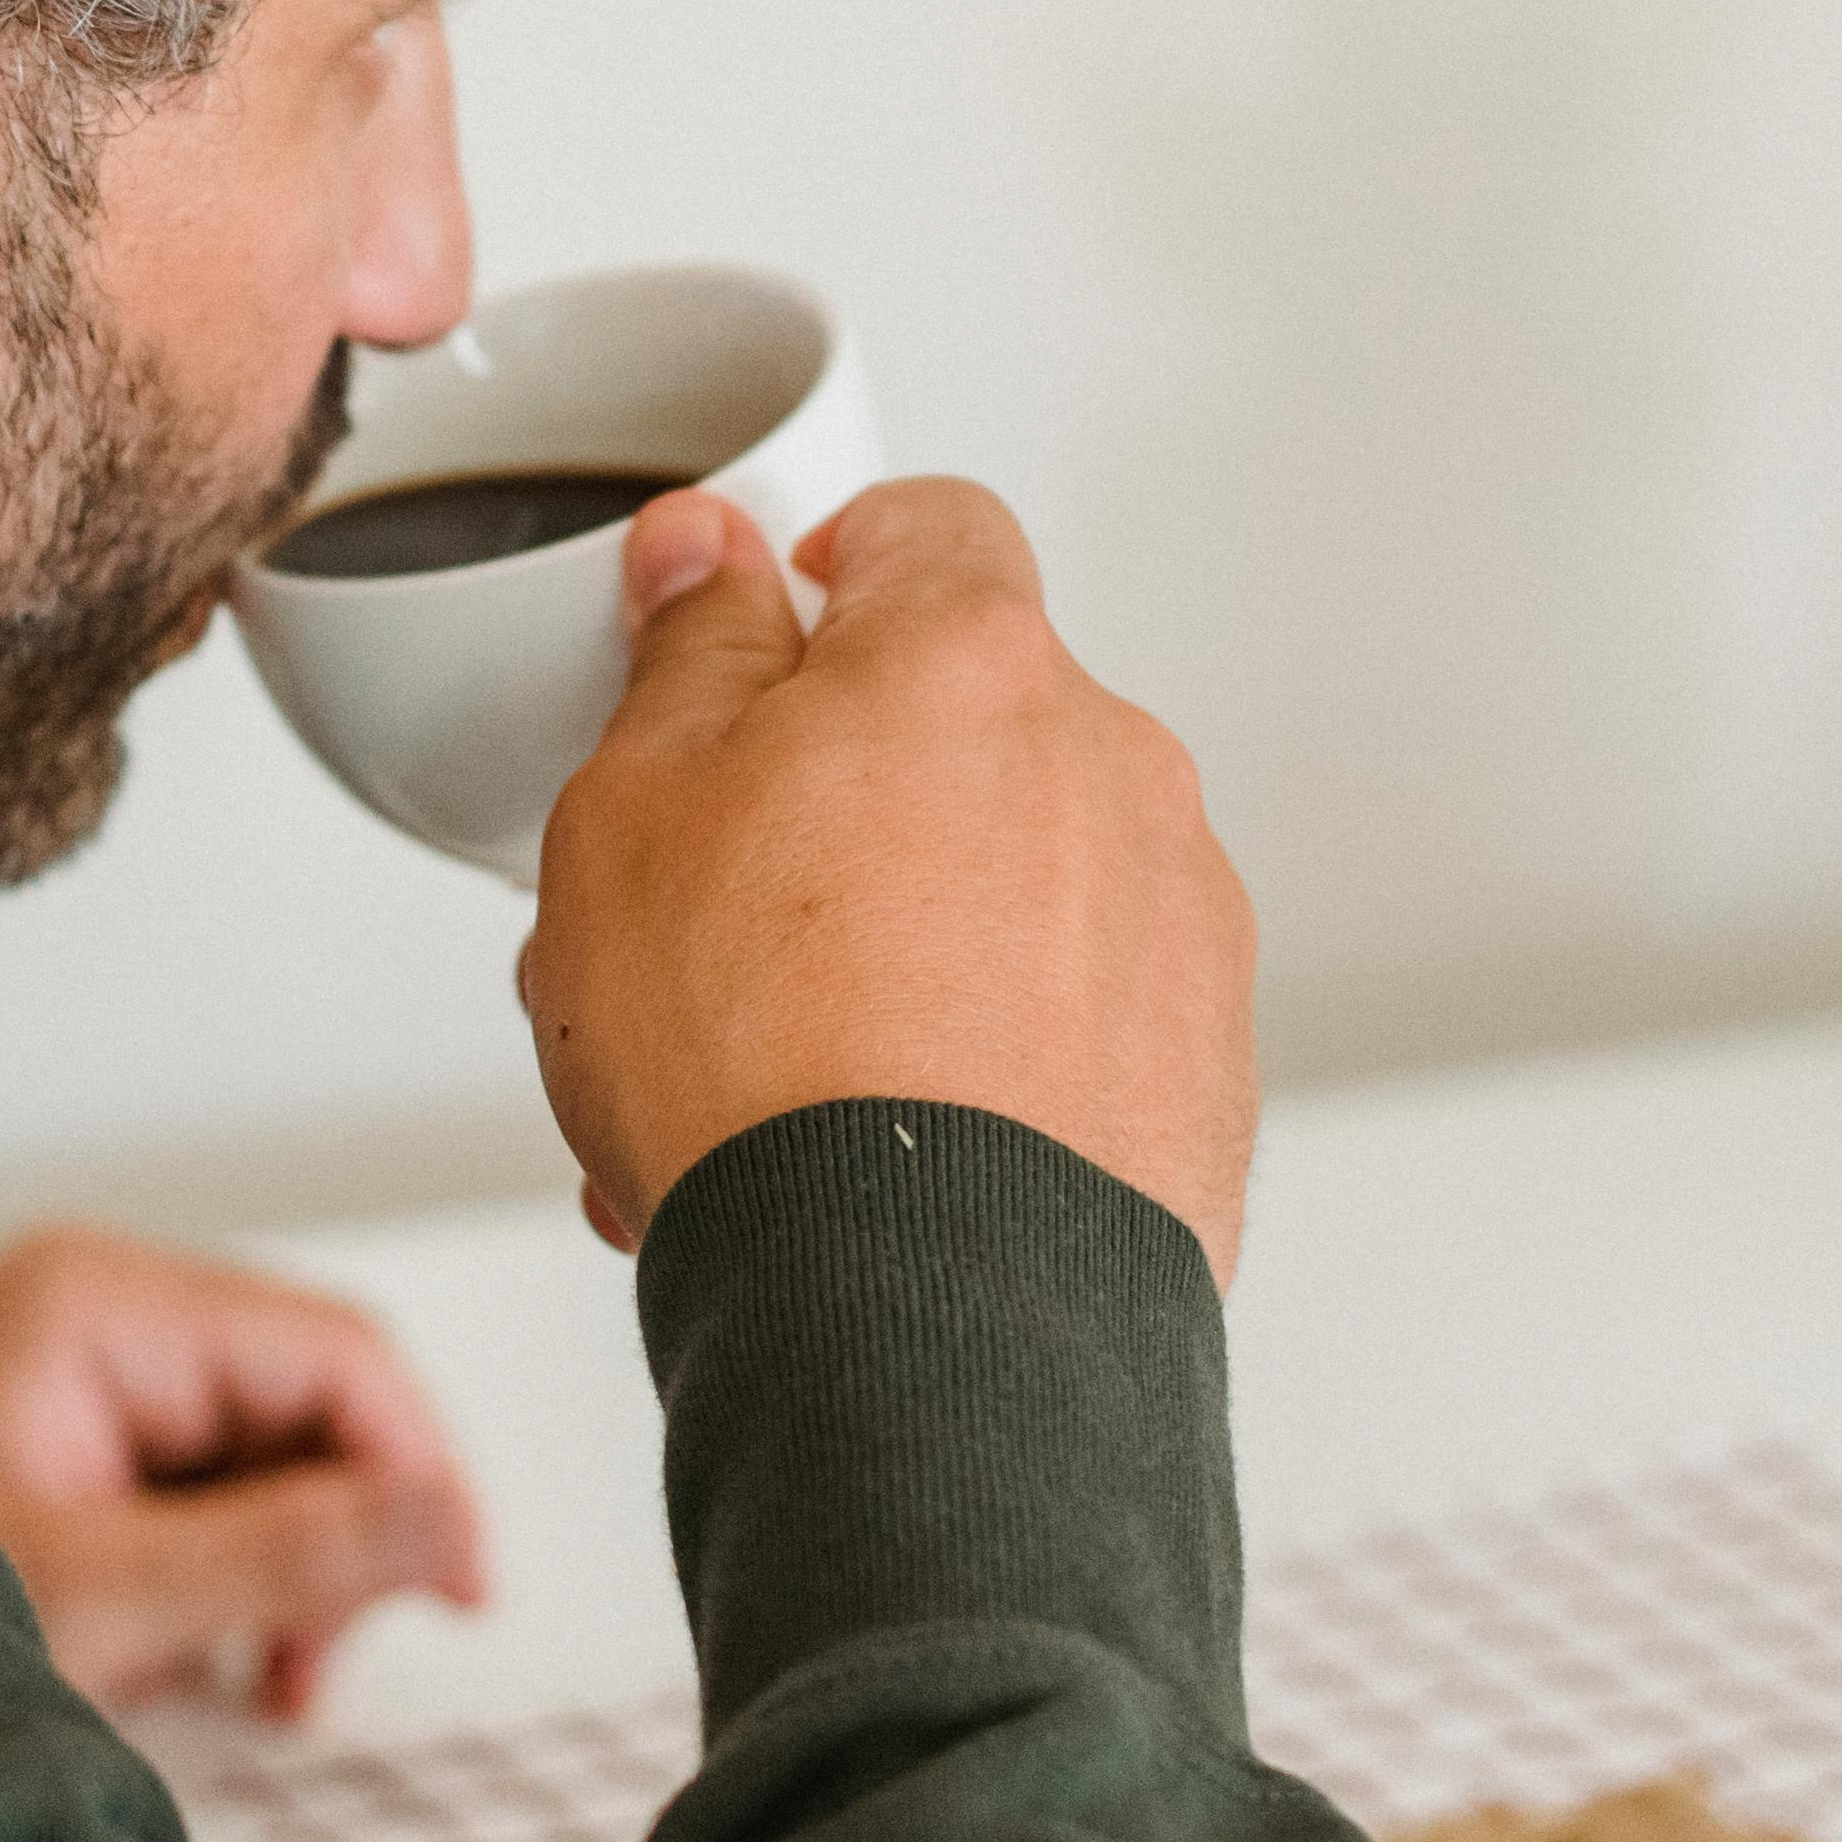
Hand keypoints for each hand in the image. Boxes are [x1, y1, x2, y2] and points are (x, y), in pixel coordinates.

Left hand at [0, 1226, 487, 1719]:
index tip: (461, 1592)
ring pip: (257, 1458)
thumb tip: (450, 1520)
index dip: (423, 1472)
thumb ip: (292, 1553)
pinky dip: (218, 1581)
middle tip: (311, 1672)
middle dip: (339, 1541)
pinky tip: (196, 1661)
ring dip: (283, 1575)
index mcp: (102, 1300)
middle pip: (305, 1406)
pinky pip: (189, 1492)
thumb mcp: (104, 1596)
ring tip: (251, 1685)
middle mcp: (91, 1311)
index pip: (338, 1354)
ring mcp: (67, 1374)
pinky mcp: (50, 1441)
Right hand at [518, 479, 1256, 1279]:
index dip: (832, 566)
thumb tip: (709, 558)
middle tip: (714, 915)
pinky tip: (862, 1159)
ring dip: (896, 950)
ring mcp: (1179, 925)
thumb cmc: (769, 1062)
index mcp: (974, 662)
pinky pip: (1071, 1026)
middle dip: (843, 801)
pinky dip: (979, 1065)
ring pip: (1012, 891)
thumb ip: (687, 652)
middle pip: (966, 730)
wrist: (918, 1316)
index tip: (772, 628)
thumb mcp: (635, 807)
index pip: (926, 526)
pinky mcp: (1206, 1073)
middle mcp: (1113, 770)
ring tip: (762, 1084)